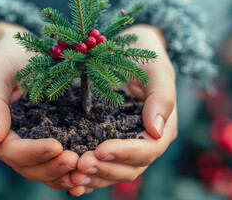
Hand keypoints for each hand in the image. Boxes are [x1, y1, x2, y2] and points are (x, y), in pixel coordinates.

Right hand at [0, 22, 78, 188]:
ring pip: (41, 170)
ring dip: (62, 175)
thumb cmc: (10, 56)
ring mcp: (28, 142)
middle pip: (26, 167)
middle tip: (76, 161)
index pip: (9, 150)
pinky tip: (86, 171)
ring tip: (83, 169)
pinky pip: (54, 163)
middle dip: (51, 167)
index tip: (57, 147)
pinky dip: (68, 171)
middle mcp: (9, 140)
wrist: (25, 50)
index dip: (32, 153)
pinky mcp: (46, 139)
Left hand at [68, 24, 177, 195]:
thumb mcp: (156, 68)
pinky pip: (101, 167)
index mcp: (161, 127)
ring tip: (71, 175)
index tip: (99, 149)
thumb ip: (162, 97)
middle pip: (129, 168)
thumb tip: (156, 131)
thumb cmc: (144, 55)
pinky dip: (87, 178)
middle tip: (79, 165)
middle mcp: (145, 142)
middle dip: (104, 169)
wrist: (127, 50)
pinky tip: (69, 182)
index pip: (147, 149)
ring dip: (94, 178)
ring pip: (114, 172)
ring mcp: (126, 146)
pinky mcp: (109, 144)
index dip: (124, 153)